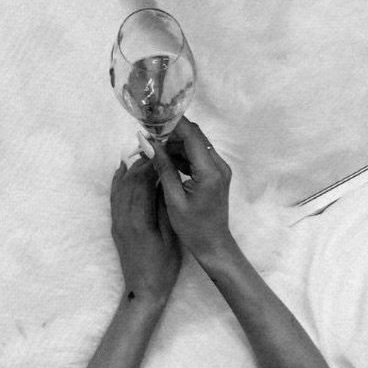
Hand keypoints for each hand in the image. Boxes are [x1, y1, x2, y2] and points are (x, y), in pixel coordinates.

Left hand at [110, 156, 181, 301]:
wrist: (144, 290)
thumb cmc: (163, 268)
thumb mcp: (171, 238)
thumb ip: (165, 209)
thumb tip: (163, 182)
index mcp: (139, 220)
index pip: (143, 182)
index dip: (152, 164)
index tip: (164, 152)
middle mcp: (123, 217)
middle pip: (130, 180)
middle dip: (143, 162)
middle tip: (157, 150)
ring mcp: (117, 221)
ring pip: (120, 186)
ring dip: (131, 168)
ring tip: (144, 155)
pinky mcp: (115, 225)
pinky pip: (114, 196)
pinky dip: (118, 180)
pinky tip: (123, 169)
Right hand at [149, 116, 234, 265]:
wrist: (213, 246)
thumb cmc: (194, 229)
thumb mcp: (174, 199)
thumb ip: (163, 167)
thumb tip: (147, 143)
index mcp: (210, 171)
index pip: (191, 135)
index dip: (171, 124)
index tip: (152, 122)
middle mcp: (219, 165)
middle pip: (194, 136)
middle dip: (171, 134)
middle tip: (149, 138)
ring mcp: (219, 169)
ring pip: (195, 145)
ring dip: (175, 145)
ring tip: (154, 151)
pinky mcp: (216, 174)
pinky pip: (198, 156)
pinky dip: (182, 155)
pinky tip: (166, 161)